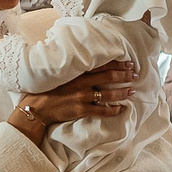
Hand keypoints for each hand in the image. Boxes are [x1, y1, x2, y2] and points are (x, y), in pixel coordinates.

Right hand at [8, 58, 136, 140]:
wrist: (36, 108)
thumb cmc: (45, 91)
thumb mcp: (58, 75)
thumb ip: (71, 70)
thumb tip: (82, 64)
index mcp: (76, 72)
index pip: (100, 64)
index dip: (115, 62)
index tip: (127, 61)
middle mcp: (81, 82)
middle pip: (107, 76)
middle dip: (123, 75)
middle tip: (135, 74)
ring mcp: (81, 96)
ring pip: (107, 93)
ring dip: (121, 92)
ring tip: (132, 91)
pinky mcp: (80, 110)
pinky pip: (101, 110)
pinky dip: (112, 110)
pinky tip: (121, 109)